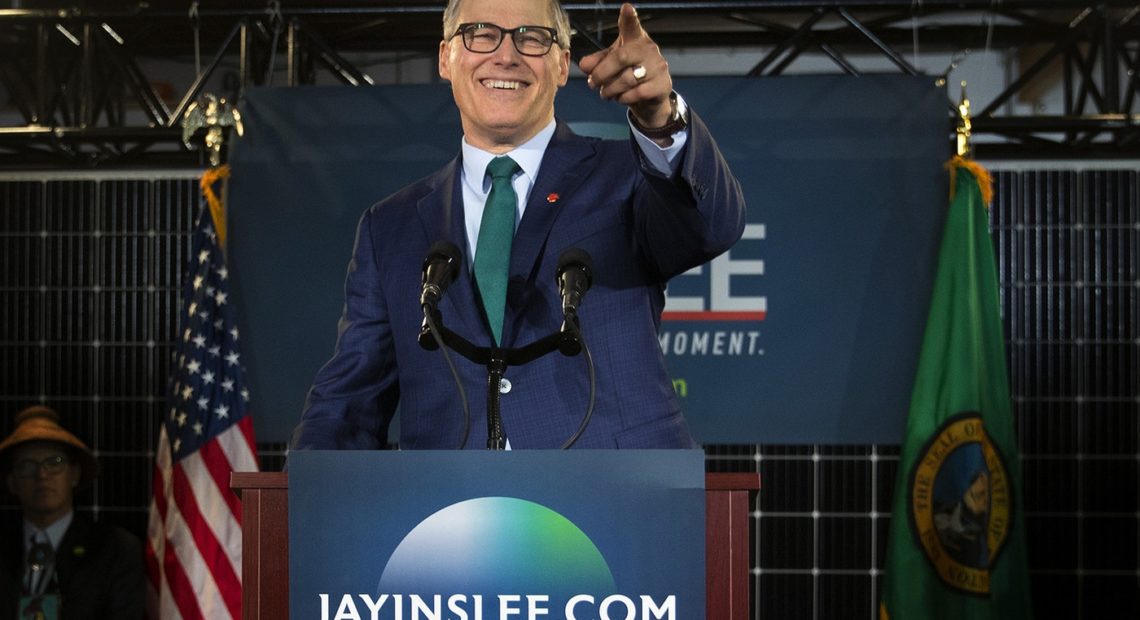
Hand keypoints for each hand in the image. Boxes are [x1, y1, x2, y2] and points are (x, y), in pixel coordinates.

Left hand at [578, 3, 672, 128]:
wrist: (650, 98)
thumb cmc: (629, 74)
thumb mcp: (610, 65)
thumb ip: (596, 62)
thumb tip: (584, 65)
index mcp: (635, 39)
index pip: (632, 26)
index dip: (629, 17)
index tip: (626, 8)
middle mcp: (649, 49)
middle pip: (620, 57)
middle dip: (601, 73)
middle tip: (592, 83)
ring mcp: (658, 67)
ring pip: (626, 79)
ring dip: (609, 89)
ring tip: (605, 93)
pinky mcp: (662, 85)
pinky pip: (636, 93)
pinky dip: (622, 98)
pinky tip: (620, 98)